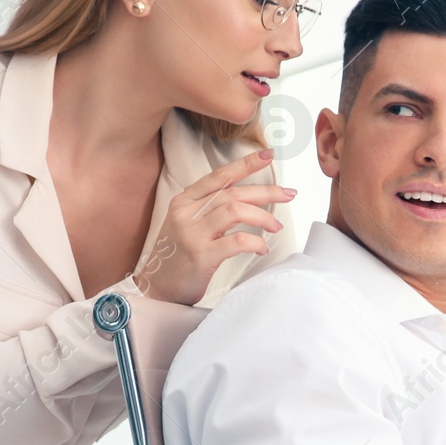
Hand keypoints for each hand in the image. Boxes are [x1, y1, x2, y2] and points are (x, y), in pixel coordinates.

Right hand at [134, 147, 295, 305]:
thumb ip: (211, 209)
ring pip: (235, 211)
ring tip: (276, 226)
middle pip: (233, 192)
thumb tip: (249, 199)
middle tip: (289, 194)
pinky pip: (236, 241)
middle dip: (266, 192)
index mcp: (184, 201)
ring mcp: (192, 233)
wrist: (156, 289)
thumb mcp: (189, 224)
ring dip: (263, 217)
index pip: (219, 176)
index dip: (245, 164)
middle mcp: (186, 212)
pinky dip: (255, 242)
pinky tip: (262, 248)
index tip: (268, 155)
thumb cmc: (179, 257)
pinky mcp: (201, 255)